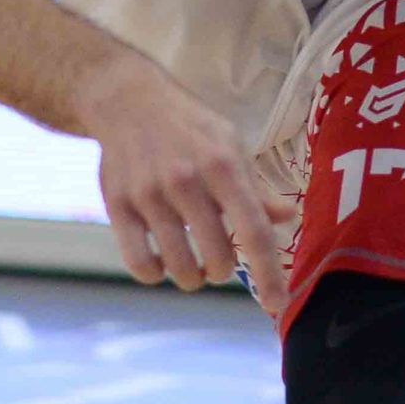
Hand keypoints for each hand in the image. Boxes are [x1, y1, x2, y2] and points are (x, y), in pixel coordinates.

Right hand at [80, 59, 294, 315]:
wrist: (127, 99)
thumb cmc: (189, 126)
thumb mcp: (229, 143)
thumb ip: (255, 186)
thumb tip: (288, 218)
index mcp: (222, 164)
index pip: (253, 230)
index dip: (269, 272)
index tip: (278, 304)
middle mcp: (185, 180)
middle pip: (217, 257)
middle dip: (223, 270)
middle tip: (219, 258)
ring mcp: (148, 193)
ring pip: (179, 267)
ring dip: (192, 277)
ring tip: (193, 265)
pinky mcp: (116, 204)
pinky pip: (139, 263)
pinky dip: (155, 274)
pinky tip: (161, 262)